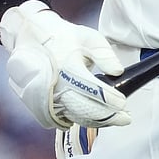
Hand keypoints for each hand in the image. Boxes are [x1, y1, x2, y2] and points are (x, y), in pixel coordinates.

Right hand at [0, 0, 130, 129]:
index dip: (110, 99)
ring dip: (96, 121)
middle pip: (85, 109)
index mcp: (68, 68)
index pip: (93, 90)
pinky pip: (66, 117)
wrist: (33, 41)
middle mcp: (56, 86)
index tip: (123, 103)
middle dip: (108, 116)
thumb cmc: (64, 38)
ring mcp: (48, 98)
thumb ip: (104, 55)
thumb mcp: (88, 38)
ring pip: (76, 117)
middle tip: (125, 118)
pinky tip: (97, 118)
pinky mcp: (44, 105)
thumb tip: (118, 71)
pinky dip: (83, 119)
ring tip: (115, 119)